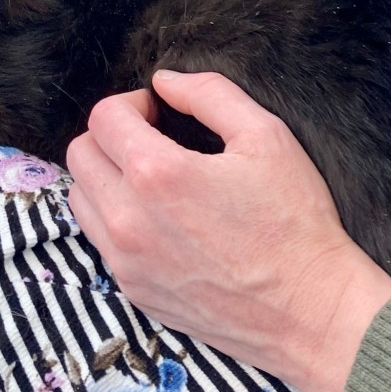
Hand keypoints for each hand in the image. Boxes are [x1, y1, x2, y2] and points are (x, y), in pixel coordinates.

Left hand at [66, 70, 390, 391]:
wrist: (310, 309)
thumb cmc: (295, 220)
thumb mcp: (265, 136)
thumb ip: (209, 94)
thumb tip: (164, 81)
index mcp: (157, 175)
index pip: (103, 118)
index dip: (130, 103)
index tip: (157, 112)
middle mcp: (129, 220)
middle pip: (80, 155)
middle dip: (110, 135)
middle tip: (151, 139)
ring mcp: (126, 261)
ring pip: (81, 199)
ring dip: (105, 177)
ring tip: (150, 179)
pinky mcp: (134, 290)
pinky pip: (100, 241)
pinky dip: (115, 219)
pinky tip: (158, 218)